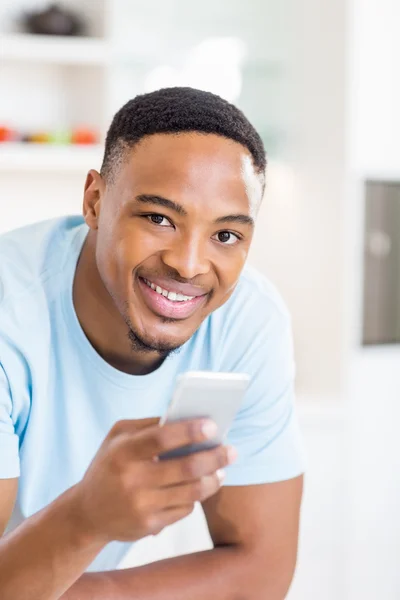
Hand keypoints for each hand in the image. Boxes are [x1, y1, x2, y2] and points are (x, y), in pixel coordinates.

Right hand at [73, 418, 235, 542]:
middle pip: (185, 468)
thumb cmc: (108, 466)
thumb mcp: (117, 438)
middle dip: (214, 457)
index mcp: (123, 452)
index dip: (190, 431)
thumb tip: (185, 418)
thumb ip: (147, 425)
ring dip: (213, 479)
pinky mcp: (149, 526)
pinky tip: (200, 487)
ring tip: (222, 469)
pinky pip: (184, 509)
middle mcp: (132, 480)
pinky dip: (196, 496)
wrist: (86, 514)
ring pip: (191, 492)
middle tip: (231, 450)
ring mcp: (141, 506)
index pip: (161, 438)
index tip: (212, 426)